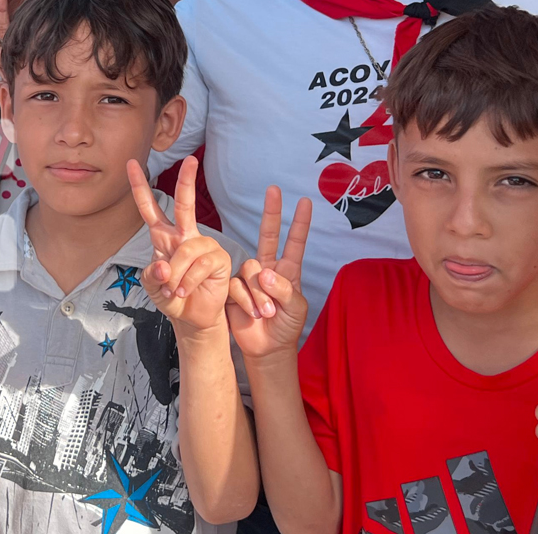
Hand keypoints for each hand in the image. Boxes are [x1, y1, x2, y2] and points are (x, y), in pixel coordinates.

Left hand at [128, 158, 233, 333]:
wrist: (192, 318)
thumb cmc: (171, 298)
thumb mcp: (152, 288)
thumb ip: (151, 275)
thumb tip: (165, 265)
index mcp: (163, 237)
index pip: (149, 208)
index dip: (140, 186)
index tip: (131, 163)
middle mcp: (184, 236)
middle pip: (185, 204)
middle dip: (187, 182)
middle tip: (191, 159)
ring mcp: (203, 245)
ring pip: (187, 250)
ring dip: (177, 275)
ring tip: (174, 291)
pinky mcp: (219, 259)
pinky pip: (201, 265)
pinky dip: (189, 282)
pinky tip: (185, 291)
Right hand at [226, 185, 312, 359]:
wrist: (267, 348)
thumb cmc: (286, 327)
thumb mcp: (296, 309)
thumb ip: (284, 290)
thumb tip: (264, 274)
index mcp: (288, 272)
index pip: (295, 243)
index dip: (300, 223)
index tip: (305, 202)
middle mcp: (267, 269)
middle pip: (267, 236)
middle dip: (271, 213)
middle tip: (273, 189)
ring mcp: (249, 278)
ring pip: (251, 269)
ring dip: (260, 293)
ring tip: (267, 313)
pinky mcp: (232, 289)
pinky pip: (236, 286)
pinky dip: (246, 300)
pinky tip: (252, 313)